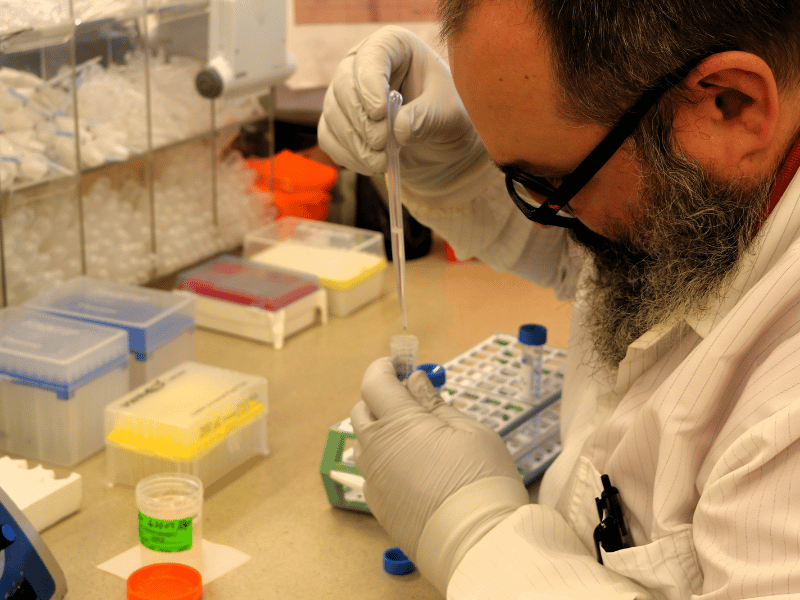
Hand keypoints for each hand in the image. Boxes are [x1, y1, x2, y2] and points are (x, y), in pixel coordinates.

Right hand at [318, 26, 488, 197]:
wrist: (441, 145)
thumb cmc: (448, 116)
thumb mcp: (450, 115)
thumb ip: (428, 118)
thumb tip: (399, 129)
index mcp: (395, 47)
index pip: (372, 54)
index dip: (370, 83)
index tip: (380, 113)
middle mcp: (364, 64)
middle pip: (344, 85)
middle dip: (361, 119)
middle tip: (381, 143)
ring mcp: (347, 93)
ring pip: (333, 113)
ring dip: (355, 142)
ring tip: (381, 161)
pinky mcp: (339, 122)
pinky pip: (329, 137)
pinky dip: (348, 155)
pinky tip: (371, 165)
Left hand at [350, 358, 527, 574]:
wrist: (477, 543)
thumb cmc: (481, 479)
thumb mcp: (469, 431)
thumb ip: (435, 404)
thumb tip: (415, 381)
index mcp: (398, 424)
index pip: (374, 383)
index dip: (383, 368)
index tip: (399, 364)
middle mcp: (376, 449)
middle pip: (362, 411)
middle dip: (380, 397)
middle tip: (410, 398)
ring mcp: (373, 479)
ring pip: (362, 442)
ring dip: (379, 429)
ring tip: (412, 434)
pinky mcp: (377, 505)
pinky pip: (371, 470)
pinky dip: (383, 458)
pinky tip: (411, 466)